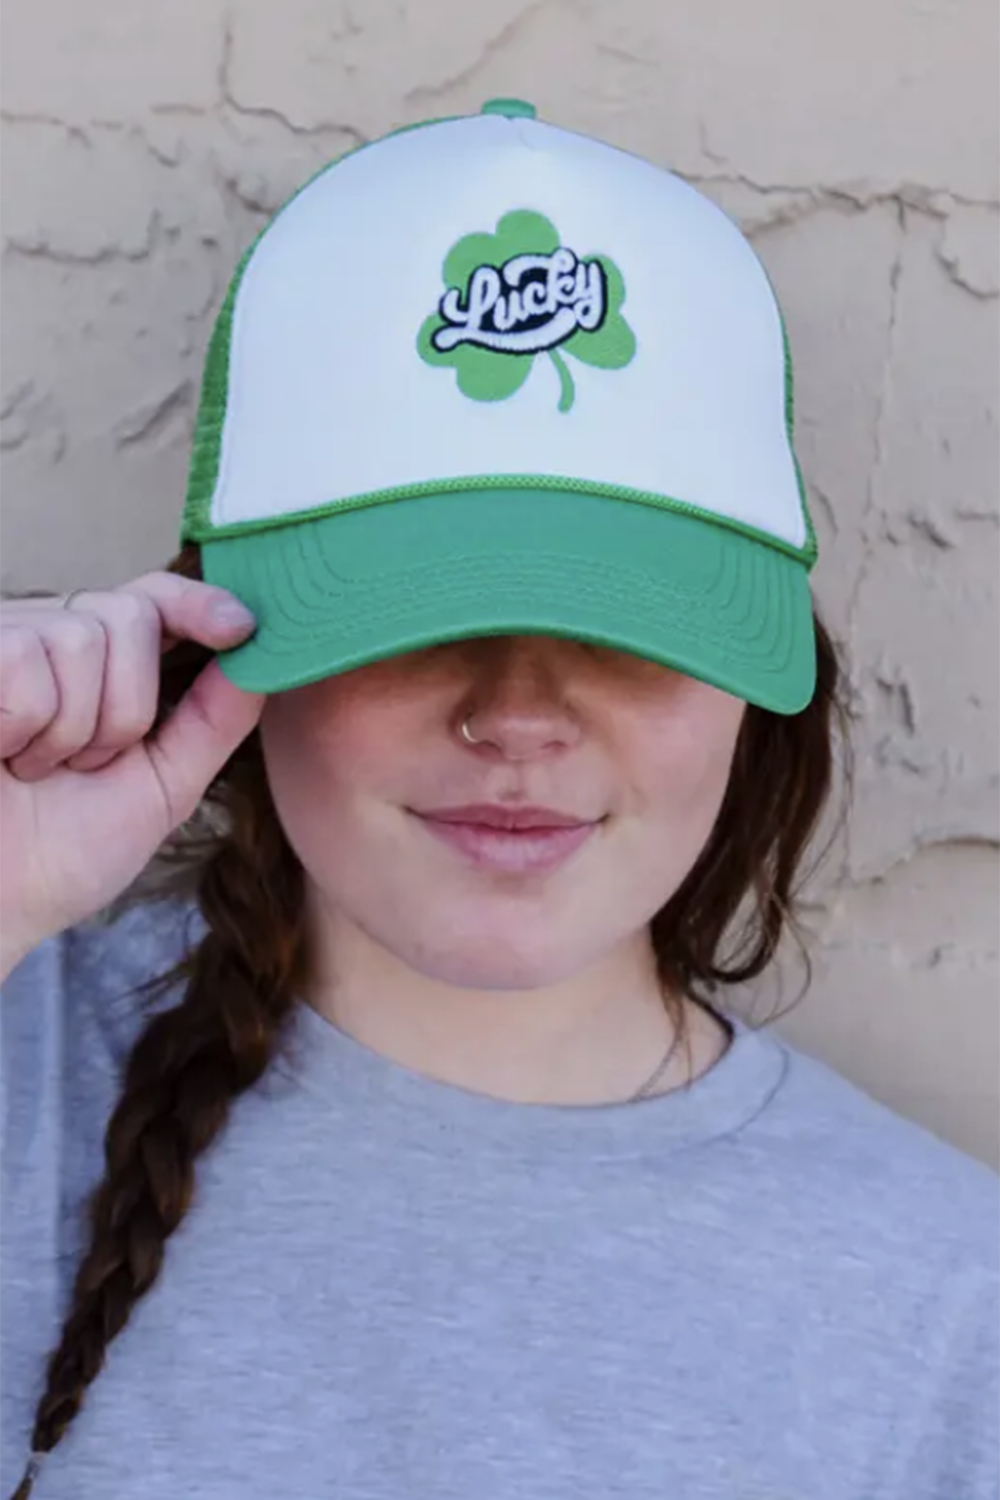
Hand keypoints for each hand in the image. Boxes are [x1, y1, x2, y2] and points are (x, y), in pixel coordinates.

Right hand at [0, 572, 264, 965]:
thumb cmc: (63, 854)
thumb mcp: (164, 786)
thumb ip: (214, 720)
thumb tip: (266, 655)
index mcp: (103, 668)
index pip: (156, 599)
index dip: (200, 602)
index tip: (242, 628)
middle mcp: (50, 639)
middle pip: (130, 617)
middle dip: (127, 710)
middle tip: (83, 764)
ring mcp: (4, 643)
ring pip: (79, 638)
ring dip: (70, 728)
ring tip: (33, 767)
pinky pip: (21, 661)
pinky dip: (20, 724)